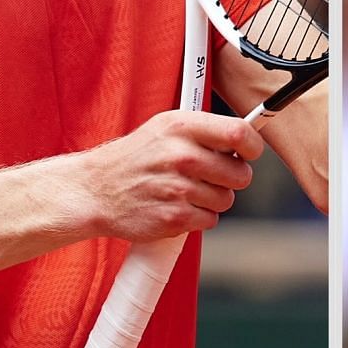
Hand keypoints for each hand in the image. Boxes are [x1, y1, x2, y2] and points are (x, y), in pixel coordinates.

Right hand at [73, 110, 264, 241]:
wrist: (95, 190)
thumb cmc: (135, 158)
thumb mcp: (164, 128)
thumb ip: (204, 131)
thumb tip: (245, 140)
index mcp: (180, 126)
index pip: (239, 133)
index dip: (252, 146)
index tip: (249, 152)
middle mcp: (180, 155)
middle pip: (240, 174)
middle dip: (231, 178)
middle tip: (209, 176)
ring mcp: (177, 189)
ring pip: (226, 200)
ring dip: (213, 199)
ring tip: (186, 190)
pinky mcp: (174, 218)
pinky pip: (210, 220)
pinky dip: (198, 217)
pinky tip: (177, 206)